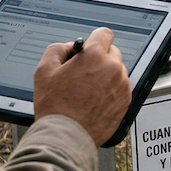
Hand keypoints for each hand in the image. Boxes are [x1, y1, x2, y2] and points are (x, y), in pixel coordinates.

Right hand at [33, 27, 131, 146]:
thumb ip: (57, 49)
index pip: (104, 34)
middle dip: (99, 58)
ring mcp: (122, 86)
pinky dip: (110, 90)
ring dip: (105, 75)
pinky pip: (120, 87)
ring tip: (87, 90)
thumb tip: (70, 46)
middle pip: (112, 52)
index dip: (95, 38)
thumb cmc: (55, 107)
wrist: (66, 136)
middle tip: (83, 72)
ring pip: (117, 71)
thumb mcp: (44, 70)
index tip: (90, 46)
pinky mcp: (126, 101)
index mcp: (94, 57)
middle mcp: (113, 69)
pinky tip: (94, 100)